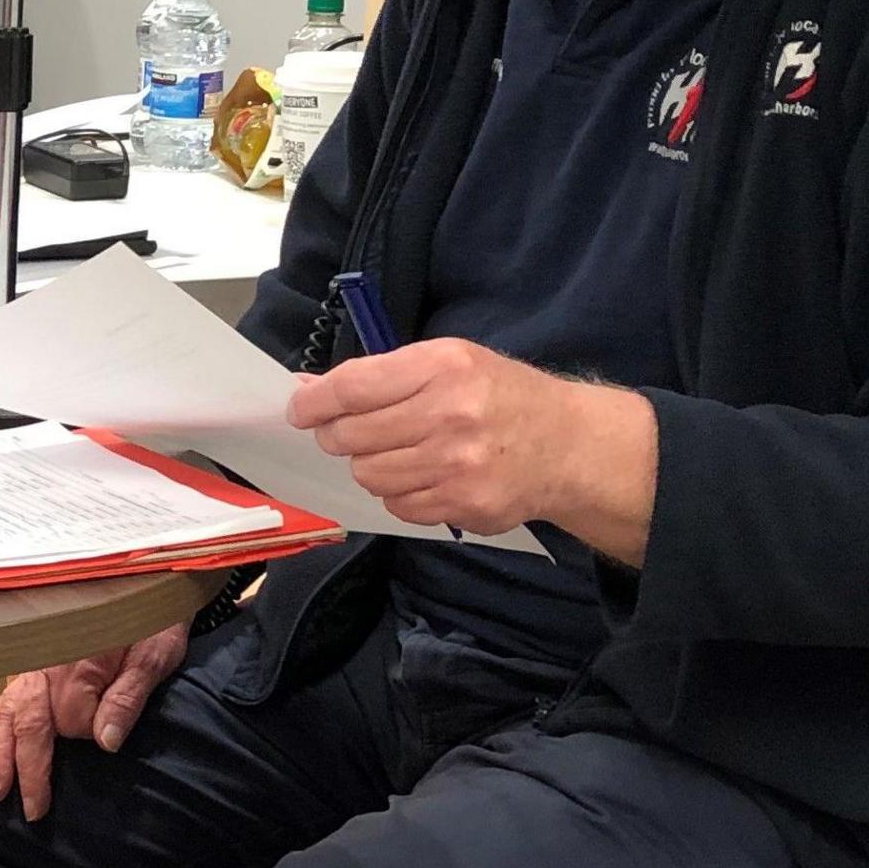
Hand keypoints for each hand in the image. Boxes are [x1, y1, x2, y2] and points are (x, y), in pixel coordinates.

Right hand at [0, 625, 183, 820]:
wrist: (146, 584)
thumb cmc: (154, 620)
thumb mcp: (155, 655)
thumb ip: (127, 697)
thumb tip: (105, 744)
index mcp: (79, 663)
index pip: (69, 719)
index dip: (84, 737)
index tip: (104, 748)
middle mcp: (48, 666)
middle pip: (30, 724)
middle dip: (28, 769)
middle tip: (31, 810)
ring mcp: (36, 666)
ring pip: (10, 716)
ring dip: (2, 755)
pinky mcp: (33, 665)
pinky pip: (5, 700)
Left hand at [285, 339, 655, 559]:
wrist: (568, 446)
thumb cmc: (500, 396)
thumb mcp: (449, 362)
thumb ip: (380, 375)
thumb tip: (309, 391)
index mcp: (443, 367)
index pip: (351, 388)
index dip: (313, 402)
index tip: (300, 409)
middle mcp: (449, 415)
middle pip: (350, 436)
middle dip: (338, 435)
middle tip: (350, 432)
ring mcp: (457, 465)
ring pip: (368, 474)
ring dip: (370, 465)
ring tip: (397, 451)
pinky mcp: (462, 505)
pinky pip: (397, 504)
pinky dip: (399, 492)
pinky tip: (424, 475)